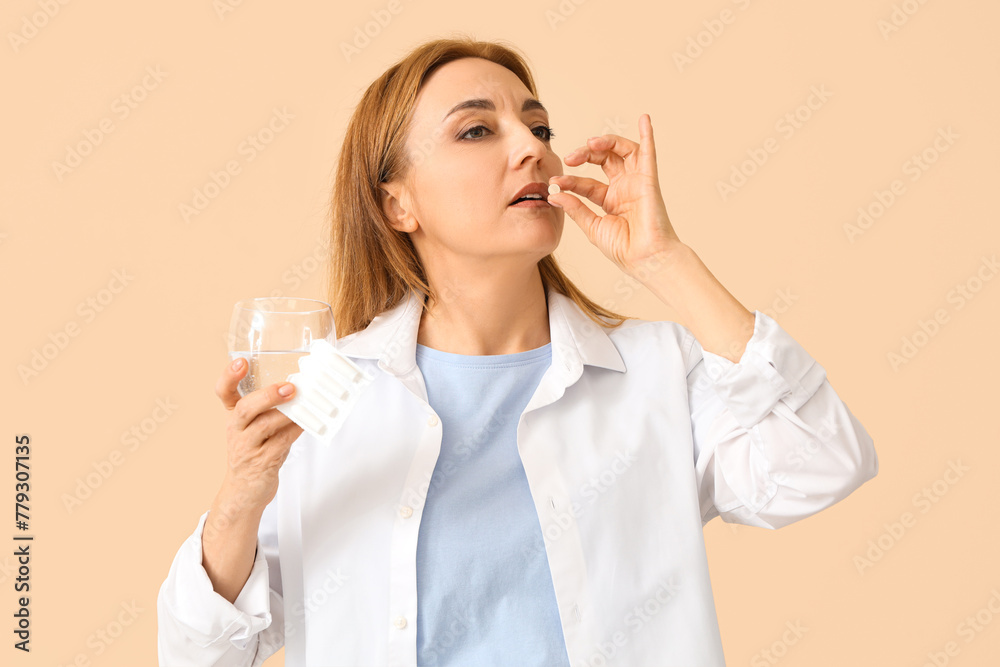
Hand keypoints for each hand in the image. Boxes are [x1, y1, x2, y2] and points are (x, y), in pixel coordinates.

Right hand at [214, 357, 303, 511]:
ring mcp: (247, 448)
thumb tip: (303, 390)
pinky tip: (306, 423)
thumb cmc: (255, 453)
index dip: (229, 376)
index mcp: (234, 417)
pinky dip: (295, 431)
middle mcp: (236, 430)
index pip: (223, 393)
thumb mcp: (257, 428)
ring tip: (303, 403)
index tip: (241, 361)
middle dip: (267, 396)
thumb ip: (272, 410)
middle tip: (289, 388)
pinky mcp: (262, 463)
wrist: (244, 492)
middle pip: (244, 408)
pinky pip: (281, 443)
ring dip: (286, 413)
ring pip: (264, 426)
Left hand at [548, 114, 682, 278]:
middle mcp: (624, 188)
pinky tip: (644, 119)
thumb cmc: (624, 249)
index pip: (586, 182)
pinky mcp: (649, 181)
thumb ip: (575, 208)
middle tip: (570, 158)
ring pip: (623, 151)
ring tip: (590, 144)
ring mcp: (636, 182)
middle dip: (586, 154)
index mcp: (610, 200)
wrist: (644, 260)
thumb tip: (554, 193)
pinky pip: (649, 153)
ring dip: (607, 142)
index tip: (554, 182)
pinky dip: (647, 135)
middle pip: (604, 159)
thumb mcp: (592, 227)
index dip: (570, 180)